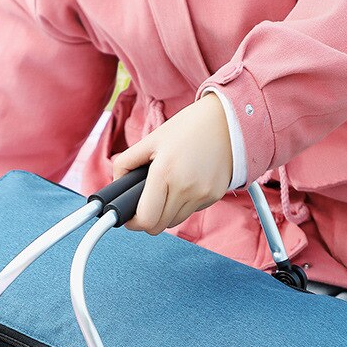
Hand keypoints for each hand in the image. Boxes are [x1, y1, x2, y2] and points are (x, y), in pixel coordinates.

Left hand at [112, 94, 231, 234]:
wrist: (229, 120)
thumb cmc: (188, 127)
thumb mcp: (152, 139)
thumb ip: (126, 162)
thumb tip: (116, 185)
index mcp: (164, 172)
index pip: (146, 219)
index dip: (134, 223)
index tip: (130, 218)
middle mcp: (185, 188)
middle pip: (158, 226)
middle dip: (148, 219)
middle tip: (145, 205)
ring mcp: (202, 195)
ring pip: (174, 221)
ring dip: (165, 213)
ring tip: (167, 190)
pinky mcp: (214, 196)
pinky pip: (191, 211)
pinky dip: (183, 204)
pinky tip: (186, 184)